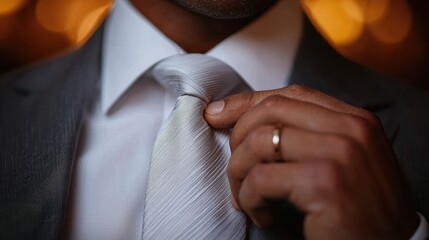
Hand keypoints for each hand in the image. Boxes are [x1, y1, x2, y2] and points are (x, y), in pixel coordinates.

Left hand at [204, 85, 418, 239]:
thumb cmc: (360, 207)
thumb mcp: (341, 160)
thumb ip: (307, 136)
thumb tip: (247, 120)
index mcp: (354, 120)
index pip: (290, 94)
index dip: (247, 101)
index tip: (217, 114)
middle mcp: (350, 129)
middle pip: (270, 111)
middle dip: (238, 137)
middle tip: (236, 169)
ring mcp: (340, 154)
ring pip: (259, 142)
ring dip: (239, 172)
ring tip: (246, 197)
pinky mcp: (325, 183)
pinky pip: (262, 179)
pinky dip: (250, 198)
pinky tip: (261, 215)